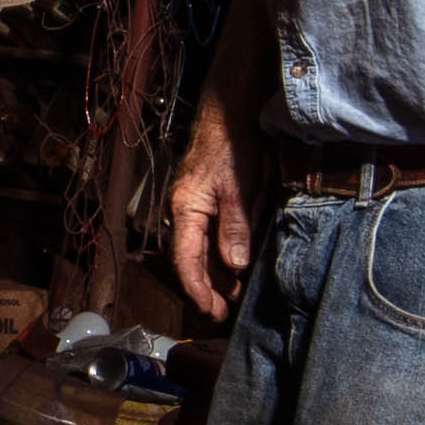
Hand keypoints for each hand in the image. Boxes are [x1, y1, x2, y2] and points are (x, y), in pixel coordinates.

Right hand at [168, 101, 254, 322]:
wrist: (229, 111)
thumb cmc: (231, 145)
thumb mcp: (240, 188)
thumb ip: (236, 227)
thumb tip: (234, 265)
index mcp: (185, 209)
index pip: (185, 259)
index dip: (196, 288)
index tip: (209, 310)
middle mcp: (184, 211)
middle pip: (189, 259)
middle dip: (205, 288)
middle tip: (221, 313)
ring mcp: (194, 207)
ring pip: (199, 250)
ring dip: (214, 274)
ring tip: (231, 296)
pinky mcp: (206, 202)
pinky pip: (208, 236)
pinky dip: (219, 256)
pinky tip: (234, 267)